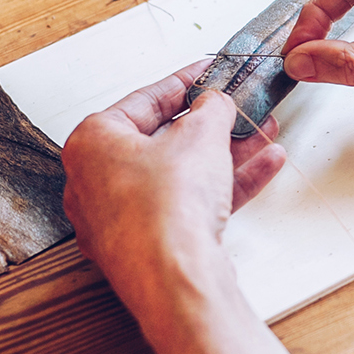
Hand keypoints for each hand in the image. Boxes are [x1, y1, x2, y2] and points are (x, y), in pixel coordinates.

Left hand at [62, 65, 286, 303]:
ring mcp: (120, 218)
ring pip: (179, 175)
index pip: (142, 101)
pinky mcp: (148, 246)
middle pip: (162, 141)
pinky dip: (222, 186)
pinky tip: (262, 167)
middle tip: (238, 109)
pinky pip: (186, 206)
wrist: (174, 279)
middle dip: (211, 125)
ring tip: (262, 135)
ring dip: (226, 154)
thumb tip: (214, 101)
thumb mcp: (200, 135)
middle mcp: (96, 181)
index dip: (184, 83)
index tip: (207, 75)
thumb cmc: (165, 208)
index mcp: (91, 143)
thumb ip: (211, 108)